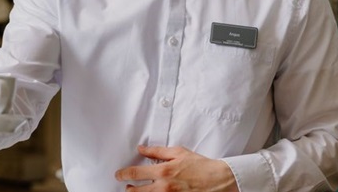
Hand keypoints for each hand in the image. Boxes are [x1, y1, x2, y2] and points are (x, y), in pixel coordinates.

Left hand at [114, 145, 238, 191]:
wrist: (218, 180)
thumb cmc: (200, 166)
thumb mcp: (179, 152)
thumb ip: (158, 151)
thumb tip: (142, 149)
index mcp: (163, 172)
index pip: (135, 174)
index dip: (124, 174)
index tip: (119, 175)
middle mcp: (164, 187)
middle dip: (128, 190)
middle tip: (126, 187)